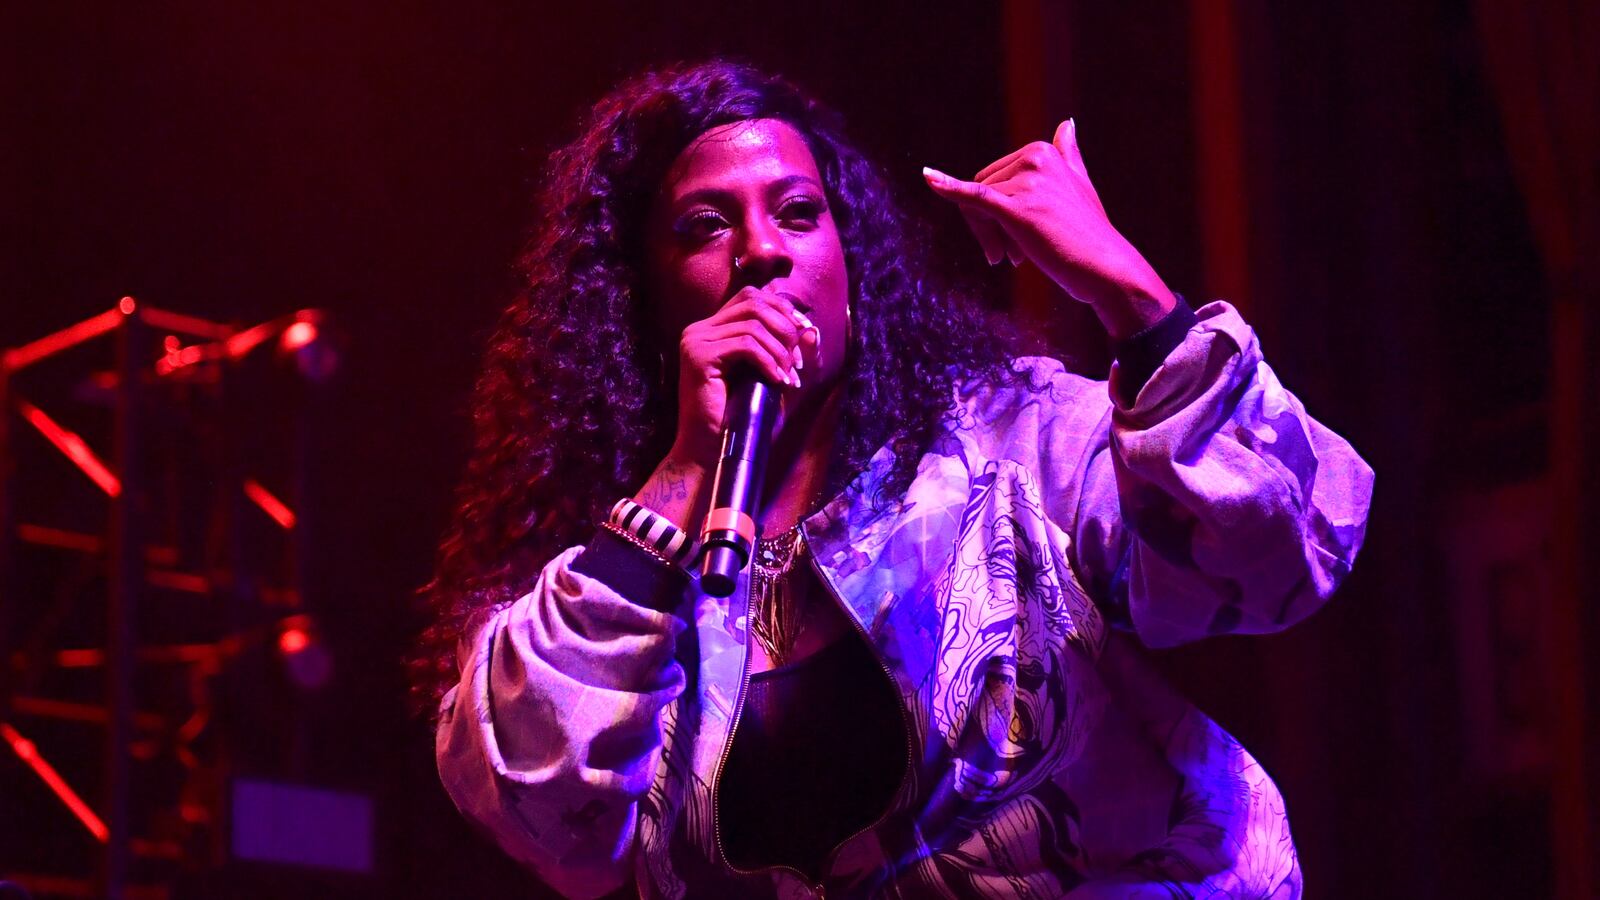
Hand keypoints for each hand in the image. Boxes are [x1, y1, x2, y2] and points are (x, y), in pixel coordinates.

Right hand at [669, 286, 816, 467]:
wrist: (712, 452)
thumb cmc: (741, 420)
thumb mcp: (774, 381)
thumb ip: (792, 355)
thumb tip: (812, 329)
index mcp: (712, 329)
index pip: (751, 296)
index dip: (783, 310)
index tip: (804, 336)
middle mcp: (699, 329)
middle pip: (753, 302)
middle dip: (784, 328)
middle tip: (797, 362)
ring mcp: (695, 341)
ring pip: (753, 324)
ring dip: (780, 350)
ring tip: (788, 377)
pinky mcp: (699, 357)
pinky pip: (746, 345)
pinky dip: (768, 361)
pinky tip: (776, 381)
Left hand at [923, 119, 1175, 338]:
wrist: (1107, 269)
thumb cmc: (1090, 233)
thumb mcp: (1080, 184)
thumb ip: (1068, 155)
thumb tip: (1067, 123)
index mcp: (1041, 150)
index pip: (990, 179)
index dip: (989, 213)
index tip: (1010, 241)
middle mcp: (1034, 158)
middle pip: (978, 191)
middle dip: (985, 227)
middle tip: (1008, 257)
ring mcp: (1026, 182)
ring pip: (976, 207)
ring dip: (987, 238)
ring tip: (1010, 259)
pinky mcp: (1018, 208)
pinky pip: (974, 197)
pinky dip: (948, 188)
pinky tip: (928, 178)